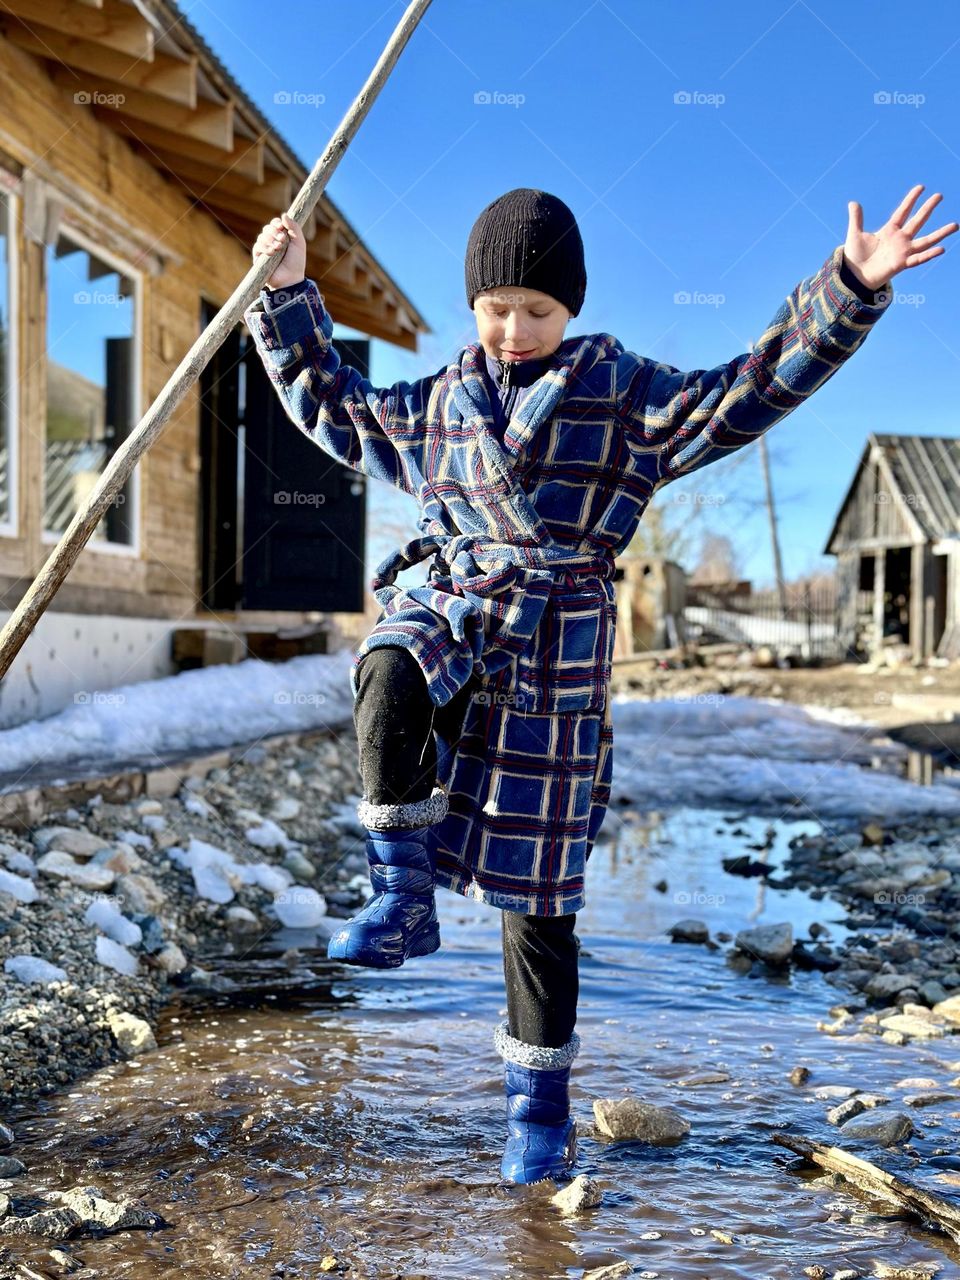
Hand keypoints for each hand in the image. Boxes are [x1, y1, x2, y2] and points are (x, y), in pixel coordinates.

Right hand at [252, 212, 305, 288]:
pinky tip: (272, 253)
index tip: (282, 227)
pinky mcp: (258, 257)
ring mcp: (264, 249)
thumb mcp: (299, 243)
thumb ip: (294, 227)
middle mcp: (272, 241)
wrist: (291, 279)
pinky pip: (257, 246)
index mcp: (282, 236)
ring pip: (261, 236)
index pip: (275, 223)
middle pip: (267, 228)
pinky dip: (264, 247)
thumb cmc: (296, 262)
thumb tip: (284, 214)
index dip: (277, 223)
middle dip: (274, 232)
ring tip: (279, 248)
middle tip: (283, 240)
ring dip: (270, 240)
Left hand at [844, 185, 958, 290]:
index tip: (921, 187)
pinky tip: (941, 249)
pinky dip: (929, 254)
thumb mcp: (855, 235)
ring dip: (940, 234)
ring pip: (926, 240)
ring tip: (955, 225)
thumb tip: (853, 203)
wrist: (854, 276)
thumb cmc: (856, 256)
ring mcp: (903, 251)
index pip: (903, 212)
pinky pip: (919, 259)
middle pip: (918, 221)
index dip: (911, 200)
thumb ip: (856, 219)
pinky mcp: (902, 264)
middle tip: (939, 195)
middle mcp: (900, 239)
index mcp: (890, 230)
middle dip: (928, 208)